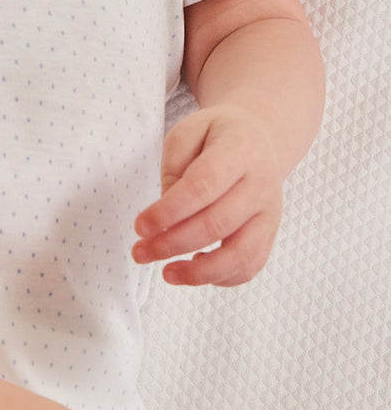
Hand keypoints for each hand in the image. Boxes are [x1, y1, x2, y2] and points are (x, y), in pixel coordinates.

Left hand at [131, 104, 282, 286]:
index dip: (169, 211)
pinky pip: (249, 266)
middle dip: (172, 243)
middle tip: (140, 252)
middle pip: (217, 224)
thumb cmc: (214, 137)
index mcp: (240, 150)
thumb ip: (174, 169)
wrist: (257, 139)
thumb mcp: (187, 132)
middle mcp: (262, 183)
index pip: (203, 186)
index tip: (140, 226)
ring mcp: (270, 213)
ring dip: (199, 271)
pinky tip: (193, 269)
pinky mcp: (270, 234)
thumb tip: (166, 218)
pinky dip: (221, 277)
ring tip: (166, 273)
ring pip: (240, 254)